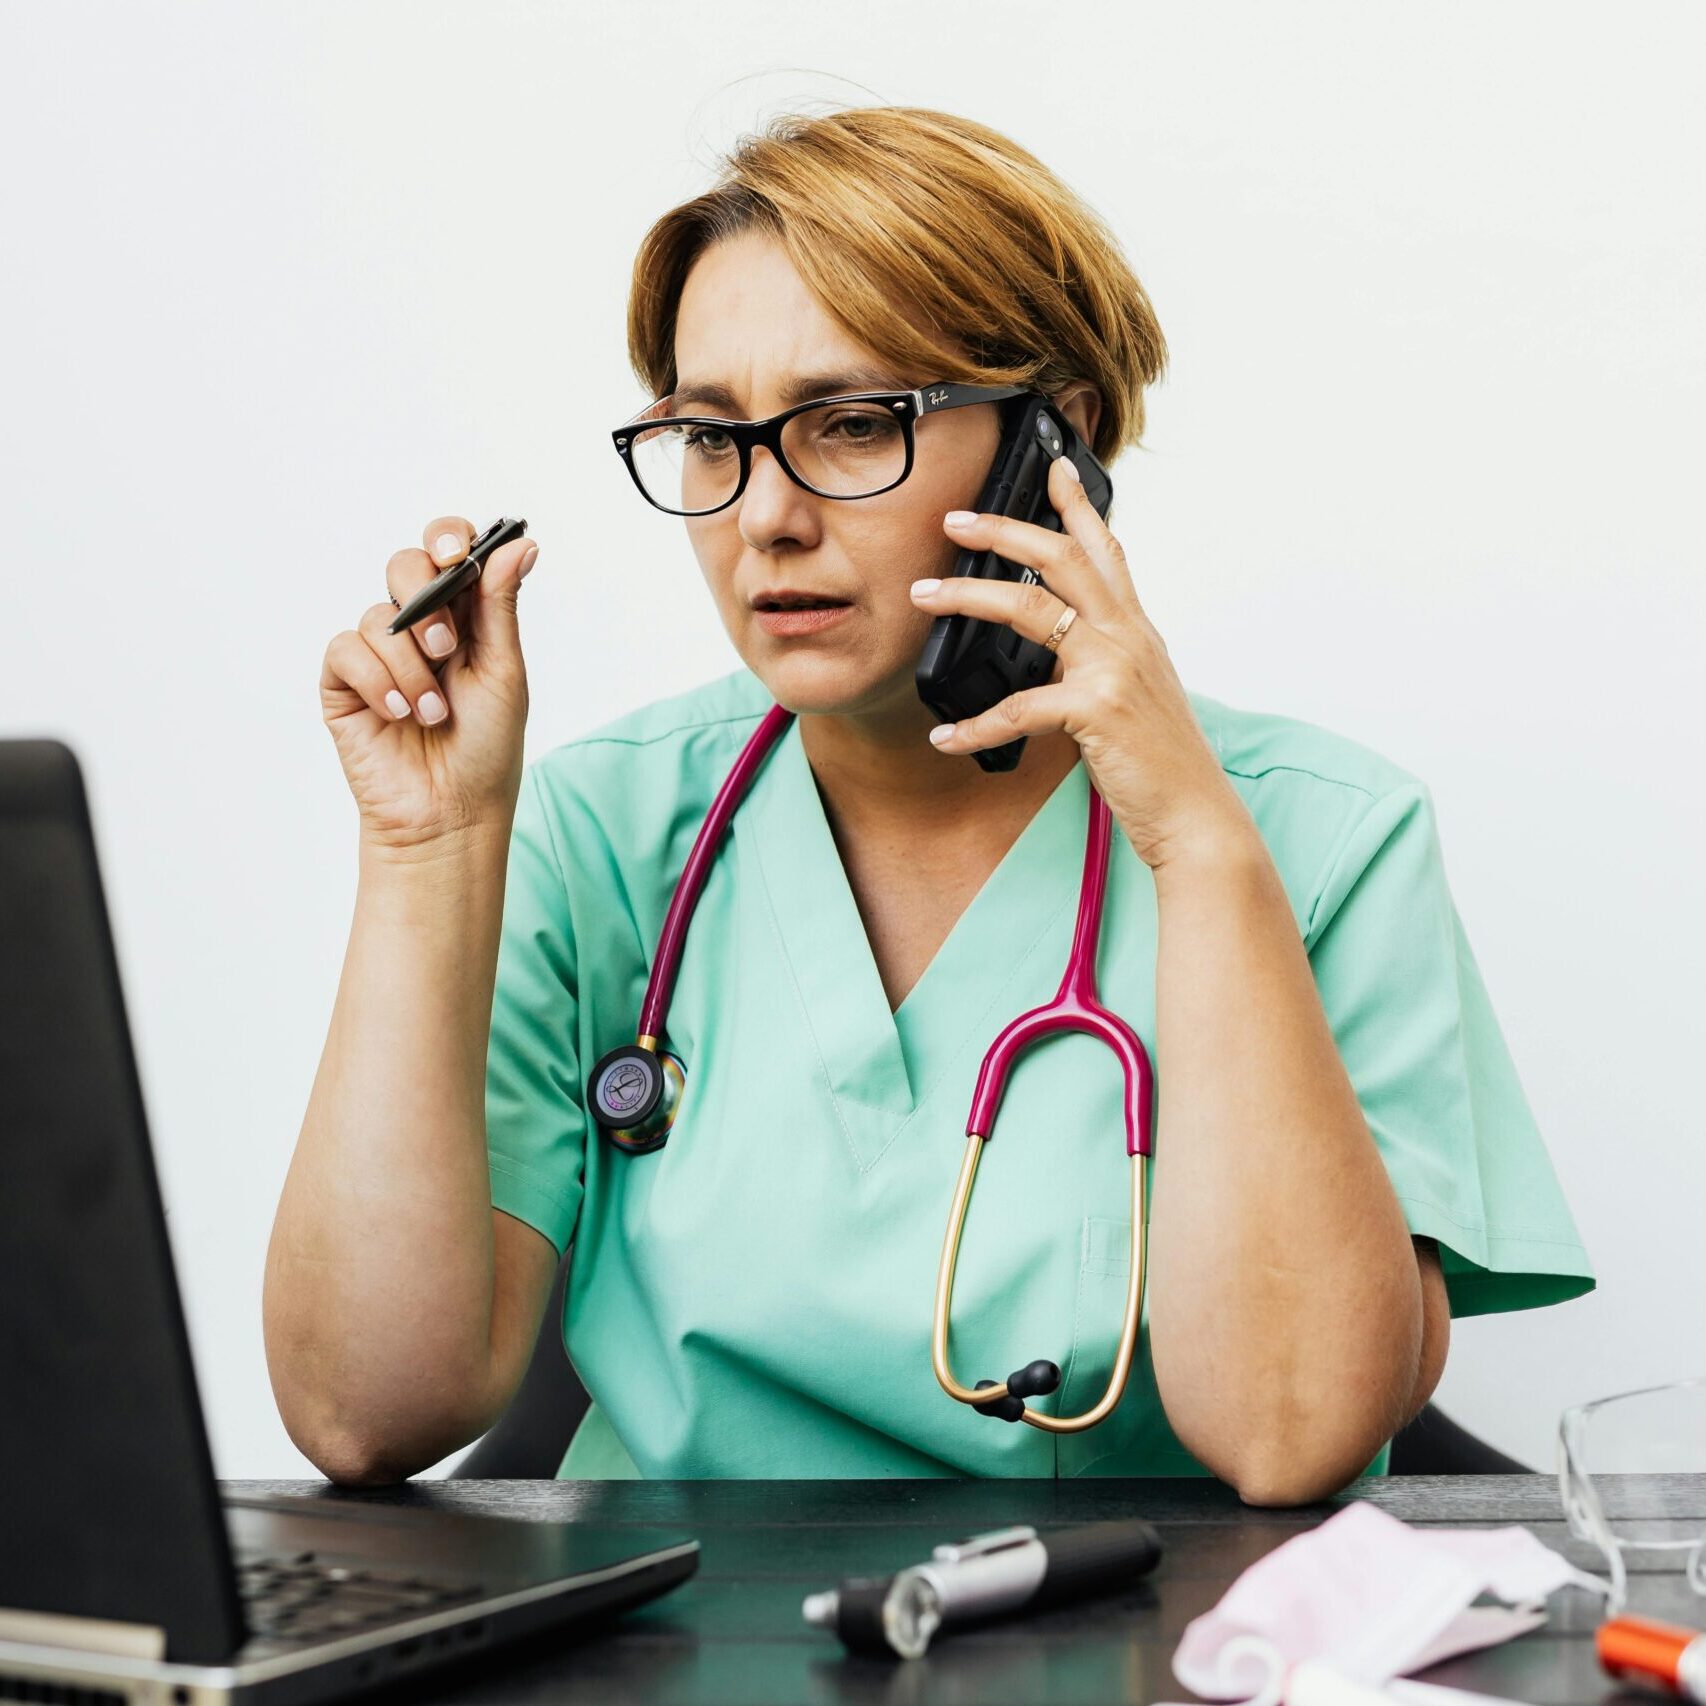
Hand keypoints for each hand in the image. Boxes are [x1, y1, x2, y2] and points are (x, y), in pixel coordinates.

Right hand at [319, 516, 538, 854]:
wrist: (451, 813)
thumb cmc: (485, 748)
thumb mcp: (503, 671)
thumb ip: (500, 605)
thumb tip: (519, 544)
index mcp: (464, 617)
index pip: (448, 552)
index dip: (447, 537)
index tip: (456, 550)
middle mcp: (419, 628)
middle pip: (404, 566)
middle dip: (426, 600)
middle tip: (448, 648)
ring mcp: (379, 654)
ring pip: (378, 615)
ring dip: (411, 666)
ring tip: (433, 712)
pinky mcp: (344, 684)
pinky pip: (346, 650)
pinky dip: (376, 680)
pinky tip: (398, 714)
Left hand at [910, 456, 1252, 872]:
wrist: (1196, 814)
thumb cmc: (1162, 762)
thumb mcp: (1136, 696)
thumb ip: (1099, 665)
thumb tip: (1057, 657)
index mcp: (1135, 630)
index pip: (1107, 550)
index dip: (1077, 506)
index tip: (1052, 467)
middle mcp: (1127, 637)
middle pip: (1061, 558)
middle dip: (1004, 529)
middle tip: (955, 518)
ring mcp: (1113, 668)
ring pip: (1030, 608)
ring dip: (968, 596)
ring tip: (924, 595)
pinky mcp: (1097, 710)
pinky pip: (1019, 708)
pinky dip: (975, 725)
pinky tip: (946, 737)